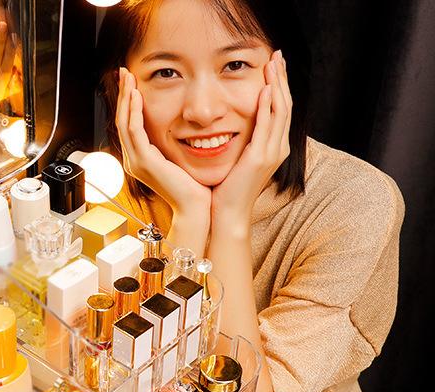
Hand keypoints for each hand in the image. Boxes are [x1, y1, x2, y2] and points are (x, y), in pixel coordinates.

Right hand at [116, 68, 211, 218]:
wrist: (196, 207)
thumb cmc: (194, 187)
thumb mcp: (181, 159)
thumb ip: (174, 143)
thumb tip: (182, 125)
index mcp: (141, 160)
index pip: (129, 125)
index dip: (129, 102)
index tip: (132, 82)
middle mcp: (135, 161)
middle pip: (122, 121)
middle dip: (123, 94)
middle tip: (125, 72)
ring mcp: (137, 162)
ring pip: (124, 123)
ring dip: (126, 98)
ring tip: (128, 78)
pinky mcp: (145, 162)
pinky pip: (134, 131)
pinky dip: (134, 112)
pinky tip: (137, 95)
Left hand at [211, 50, 291, 234]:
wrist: (227, 215)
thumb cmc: (227, 191)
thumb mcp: (238, 161)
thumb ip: (243, 142)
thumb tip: (234, 125)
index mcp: (274, 148)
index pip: (281, 110)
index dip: (279, 86)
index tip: (274, 66)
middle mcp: (278, 148)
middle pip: (285, 105)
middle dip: (282, 79)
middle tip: (278, 55)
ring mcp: (272, 153)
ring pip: (281, 111)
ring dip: (277, 85)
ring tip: (274, 64)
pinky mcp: (260, 158)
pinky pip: (267, 126)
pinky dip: (267, 107)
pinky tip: (265, 90)